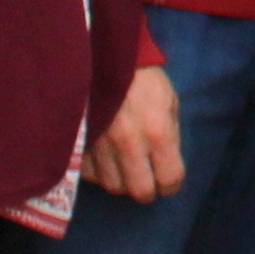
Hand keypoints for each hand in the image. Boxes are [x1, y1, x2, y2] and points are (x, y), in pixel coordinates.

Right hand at [84, 62, 185, 200]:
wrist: (106, 62)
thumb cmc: (145, 81)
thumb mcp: (170, 102)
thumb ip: (170, 134)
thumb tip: (167, 162)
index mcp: (158, 132)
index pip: (170, 178)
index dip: (173, 184)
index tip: (170, 181)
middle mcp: (130, 145)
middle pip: (140, 191)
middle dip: (149, 190)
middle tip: (149, 180)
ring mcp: (102, 147)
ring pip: (114, 187)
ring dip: (123, 182)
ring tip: (128, 170)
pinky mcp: (81, 146)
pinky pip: (91, 176)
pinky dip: (100, 174)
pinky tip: (107, 161)